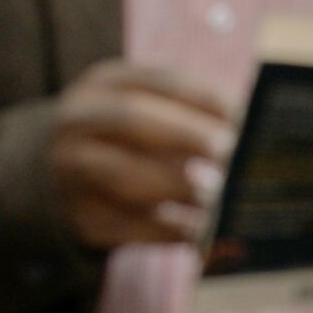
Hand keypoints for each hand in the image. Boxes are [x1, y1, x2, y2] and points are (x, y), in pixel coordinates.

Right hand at [48, 61, 233, 249]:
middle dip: (187, 134)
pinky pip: (131, 227)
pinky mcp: (81, 219)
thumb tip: (254, 129)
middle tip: (229, 151)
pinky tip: (205, 230)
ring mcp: (71, 173)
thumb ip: (193, 113)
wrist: (58, 175)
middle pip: (131, 119)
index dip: (206, 98)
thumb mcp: (149, 108)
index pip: (160, 81)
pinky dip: (173, 229)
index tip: (244, 117)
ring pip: (125, 176)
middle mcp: (79, 123)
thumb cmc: (130, 137)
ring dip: (181, 187)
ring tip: (220, 195)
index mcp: (105, 84)